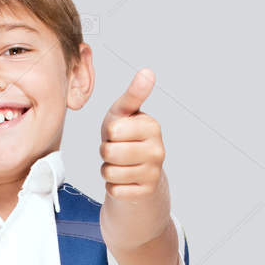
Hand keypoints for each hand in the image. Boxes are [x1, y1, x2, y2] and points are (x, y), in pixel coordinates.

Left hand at [99, 68, 164, 203]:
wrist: (139, 174)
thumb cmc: (126, 138)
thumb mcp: (124, 114)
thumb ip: (134, 95)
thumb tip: (148, 72)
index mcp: (152, 126)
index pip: (112, 130)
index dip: (108, 133)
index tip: (119, 134)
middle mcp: (158, 150)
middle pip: (109, 151)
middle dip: (106, 152)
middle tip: (118, 151)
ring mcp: (153, 173)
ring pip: (110, 172)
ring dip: (108, 170)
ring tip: (120, 165)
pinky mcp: (145, 192)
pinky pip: (114, 190)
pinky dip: (113, 186)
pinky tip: (124, 180)